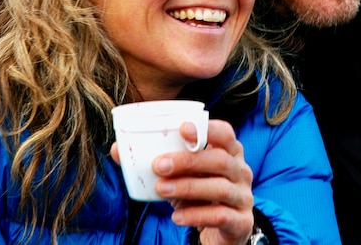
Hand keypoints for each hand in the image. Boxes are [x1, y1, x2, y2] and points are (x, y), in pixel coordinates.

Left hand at [115, 119, 254, 244]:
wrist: (220, 231)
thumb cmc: (199, 194)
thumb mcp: (180, 176)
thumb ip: (155, 161)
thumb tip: (117, 149)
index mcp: (229, 152)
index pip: (225, 133)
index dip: (206, 128)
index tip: (182, 128)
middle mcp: (241, 171)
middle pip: (220, 159)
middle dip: (188, 160)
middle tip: (159, 165)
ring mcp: (243, 197)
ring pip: (219, 187)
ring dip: (188, 187)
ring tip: (161, 189)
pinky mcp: (241, 221)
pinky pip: (221, 215)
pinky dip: (197, 215)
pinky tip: (176, 216)